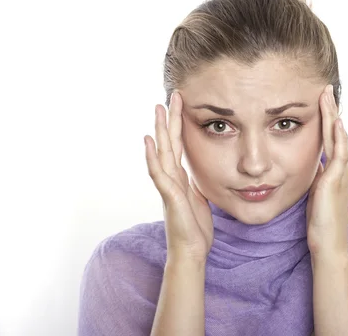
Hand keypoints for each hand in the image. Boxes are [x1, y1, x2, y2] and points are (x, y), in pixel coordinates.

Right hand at [144, 92, 213, 264]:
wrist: (192, 251)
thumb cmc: (195, 227)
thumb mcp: (199, 198)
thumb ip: (194, 183)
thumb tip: (196, 173)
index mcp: (180, 177)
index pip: (179, 145)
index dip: (179, 125)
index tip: (181, 105)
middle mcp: (172, 178)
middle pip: (169, 142)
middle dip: (169, 119)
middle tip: (170, 96)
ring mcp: (168, 186)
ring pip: (162, 152)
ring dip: (159, 130)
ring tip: (157, 109)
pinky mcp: (169, 197)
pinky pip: (159, 174)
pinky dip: (152, 157)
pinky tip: (148, 141)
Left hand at [306, 85, 347, 257]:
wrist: (329, 244)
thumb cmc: (321, 223)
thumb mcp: (316, 194)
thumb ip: (317, 178)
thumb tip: (312, 166)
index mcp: (336, 172)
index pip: (332, 139)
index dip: (327, 119)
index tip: (322, 101)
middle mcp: (343, 170)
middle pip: (337, 133)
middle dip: (331, 110)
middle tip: (326, 89)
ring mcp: (342, 174)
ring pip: (339, 138)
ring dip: (334, 116)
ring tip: (329, 96)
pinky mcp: (336, 181)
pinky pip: (340, 154)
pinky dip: (339, 137)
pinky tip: (336, 122)